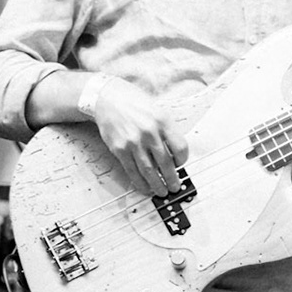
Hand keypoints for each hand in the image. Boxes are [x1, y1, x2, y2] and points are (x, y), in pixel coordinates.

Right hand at [90, 78, 189, 197]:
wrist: (108, 99)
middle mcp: (149, 132)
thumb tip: (175, 154)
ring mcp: (133, 142)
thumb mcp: (158, 110)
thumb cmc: (135, 103)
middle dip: (172, 178)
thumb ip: (167, 131)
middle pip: (165, 162)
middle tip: (175, 187)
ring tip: (162, 192)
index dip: (183, 160)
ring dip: (157, 184)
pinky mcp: (120, 149)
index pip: (180, 147)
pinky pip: (132, 170)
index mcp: (163, 121)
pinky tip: (145, 188)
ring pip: (149, 170)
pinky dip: (140, 182)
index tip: (181, 165)